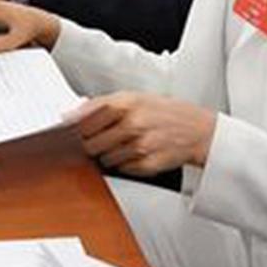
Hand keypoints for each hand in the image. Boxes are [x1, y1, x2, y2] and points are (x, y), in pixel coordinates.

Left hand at [69, 92, 217, 174]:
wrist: (197, 130)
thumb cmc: (164, 112)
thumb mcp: (135, 97)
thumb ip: (102, 103)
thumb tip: (70, 114)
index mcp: (127, 103)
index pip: (86, 118)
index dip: (75, 127)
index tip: (69, 132)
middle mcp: (133, 123)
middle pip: (91, 142)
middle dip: (90, 143)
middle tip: (100, 139)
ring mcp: (141, 145)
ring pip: (104, 159)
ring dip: (108, 155)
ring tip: (124, 145)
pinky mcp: (147, 164)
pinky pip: (121, 169)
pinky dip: (124, 164)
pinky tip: (136, 154)